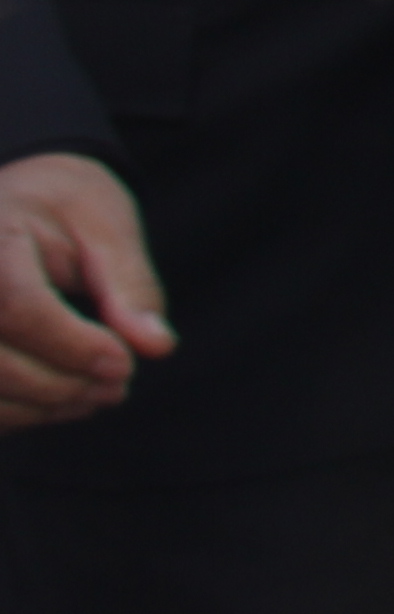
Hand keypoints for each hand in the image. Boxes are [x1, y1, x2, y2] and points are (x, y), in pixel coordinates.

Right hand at [0, 152, 168, 429]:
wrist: (20, 202)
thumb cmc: (66, 209)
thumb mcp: (107, 227)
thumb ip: (130, 285)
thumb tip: (156, 346)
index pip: (16, 305)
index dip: (71, 346)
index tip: (124, 365)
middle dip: (60, 385)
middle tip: (118, 386)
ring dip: (39, 407)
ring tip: (97, 394)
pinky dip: (17, 412)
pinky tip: (62, 399)